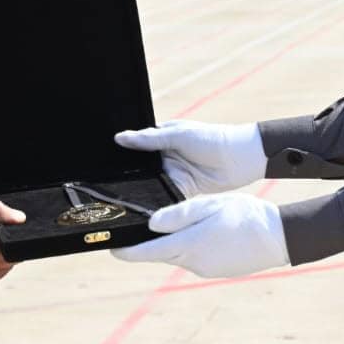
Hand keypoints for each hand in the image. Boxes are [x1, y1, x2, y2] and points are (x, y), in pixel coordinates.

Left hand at [112, 194, 287, 277]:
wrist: (276, 237)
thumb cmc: (244, 216)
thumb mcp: (210, 206)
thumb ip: (179, 215)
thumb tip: (151, 223)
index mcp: (187, 244)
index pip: (146, 252)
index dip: (126, 251)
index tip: (111, 248)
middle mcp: (192, 261)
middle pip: (160, 253)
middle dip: (149, 244)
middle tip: (139, 229)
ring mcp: (204, 269)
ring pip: (178, 254)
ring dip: (174, 243)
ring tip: (181, 222)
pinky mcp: (214, 270)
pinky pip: (194, 258)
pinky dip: (191, 247)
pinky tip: (205, 232)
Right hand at [113, 120, 266, 195]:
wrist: (242, 158)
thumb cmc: (211, 138)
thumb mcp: (178, 135)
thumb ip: (149, 139)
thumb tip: (119, 138)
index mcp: (162, 138)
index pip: (136, 147)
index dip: (122, 155)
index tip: (101, 164)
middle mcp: (165, 157)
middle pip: (142, 168)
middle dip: (129, 176)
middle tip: (105, 186)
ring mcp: (174, 173)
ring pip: (152, 183)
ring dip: (143, 189)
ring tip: (120, 200)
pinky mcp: (183, 189)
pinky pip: (166, 196)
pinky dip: (158, 201)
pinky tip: (142, 208)